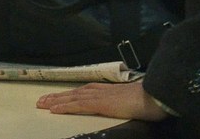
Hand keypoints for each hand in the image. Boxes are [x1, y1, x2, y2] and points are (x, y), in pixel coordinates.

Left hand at [36, 81, 168, 121]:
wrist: (157, 96)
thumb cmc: (150, 100)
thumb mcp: (133, 100)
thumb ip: (124, 101)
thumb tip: (122, 104)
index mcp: (110, 90)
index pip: (85, 91)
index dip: (70, 94)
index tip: (59, 97)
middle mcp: (102, 90)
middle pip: (75, 92)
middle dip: (58, 96)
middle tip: (42, 100)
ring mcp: (101, 95)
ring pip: (73, 97)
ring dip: (56, 100)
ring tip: (42, 104)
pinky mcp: (101, 103)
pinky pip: (78, 105)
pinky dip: (65, 106)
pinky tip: (55, 109)